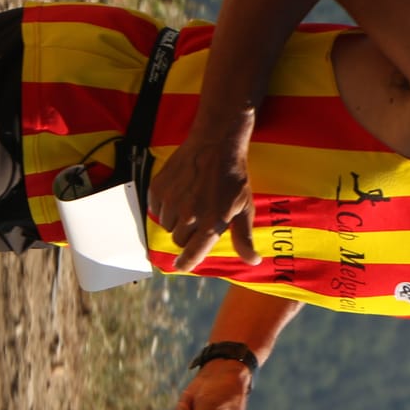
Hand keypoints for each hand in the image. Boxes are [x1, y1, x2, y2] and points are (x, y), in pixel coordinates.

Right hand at [147, 112, 260, 271]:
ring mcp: (171, 201)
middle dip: (188, 234)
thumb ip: (244, 238)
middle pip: (179, 240)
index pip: (192, 253)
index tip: (182, 266)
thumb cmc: (233, 179)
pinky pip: (156, 209)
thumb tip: (253, 261)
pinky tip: (179, 193)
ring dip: (176, 220)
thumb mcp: (244, 208)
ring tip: (190, 201)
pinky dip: (165, 206)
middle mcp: (189, 215)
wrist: (216, 144)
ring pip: (167, 226)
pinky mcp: (158, 188)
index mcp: (211, 223)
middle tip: (199, 216)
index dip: (186, 262)